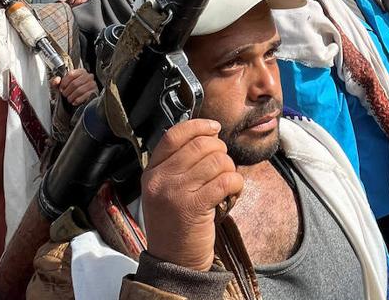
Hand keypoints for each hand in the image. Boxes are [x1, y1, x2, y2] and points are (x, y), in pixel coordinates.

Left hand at [51, 67, 96, 105]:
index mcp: (80, 71)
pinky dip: (78, 100)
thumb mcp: (62, 85)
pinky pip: (85, 96)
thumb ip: (56, 81)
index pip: (71, 74)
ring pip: (79, 90)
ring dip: (72, 96)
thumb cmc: (72, 90)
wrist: (81, 98)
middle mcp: (88, 76)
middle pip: (74, 83)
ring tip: (69, 99)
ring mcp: (92, 84)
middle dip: (67, 91)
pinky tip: (74, 102)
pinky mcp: (95, 92)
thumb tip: (56, 80)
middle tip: (65, 95)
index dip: (64, 83)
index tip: (61, 89)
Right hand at [142, 119, 243, 271]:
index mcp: (151, 173)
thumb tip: (207, 135)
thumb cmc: (175, 224)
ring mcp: (175, 193)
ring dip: (230, 170)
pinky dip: (237, 184)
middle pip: (201, 145)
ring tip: (227, 184)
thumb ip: (178, 165)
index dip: (198, 126)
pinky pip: (226, 181)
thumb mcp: (165, 191)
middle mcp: (160, 180)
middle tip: (223, 167)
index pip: (174, 135)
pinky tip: (233, 193)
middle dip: (220, 151)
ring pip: (217, 161)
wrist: (174, 262)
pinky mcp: (194, 208)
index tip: (214, 127)